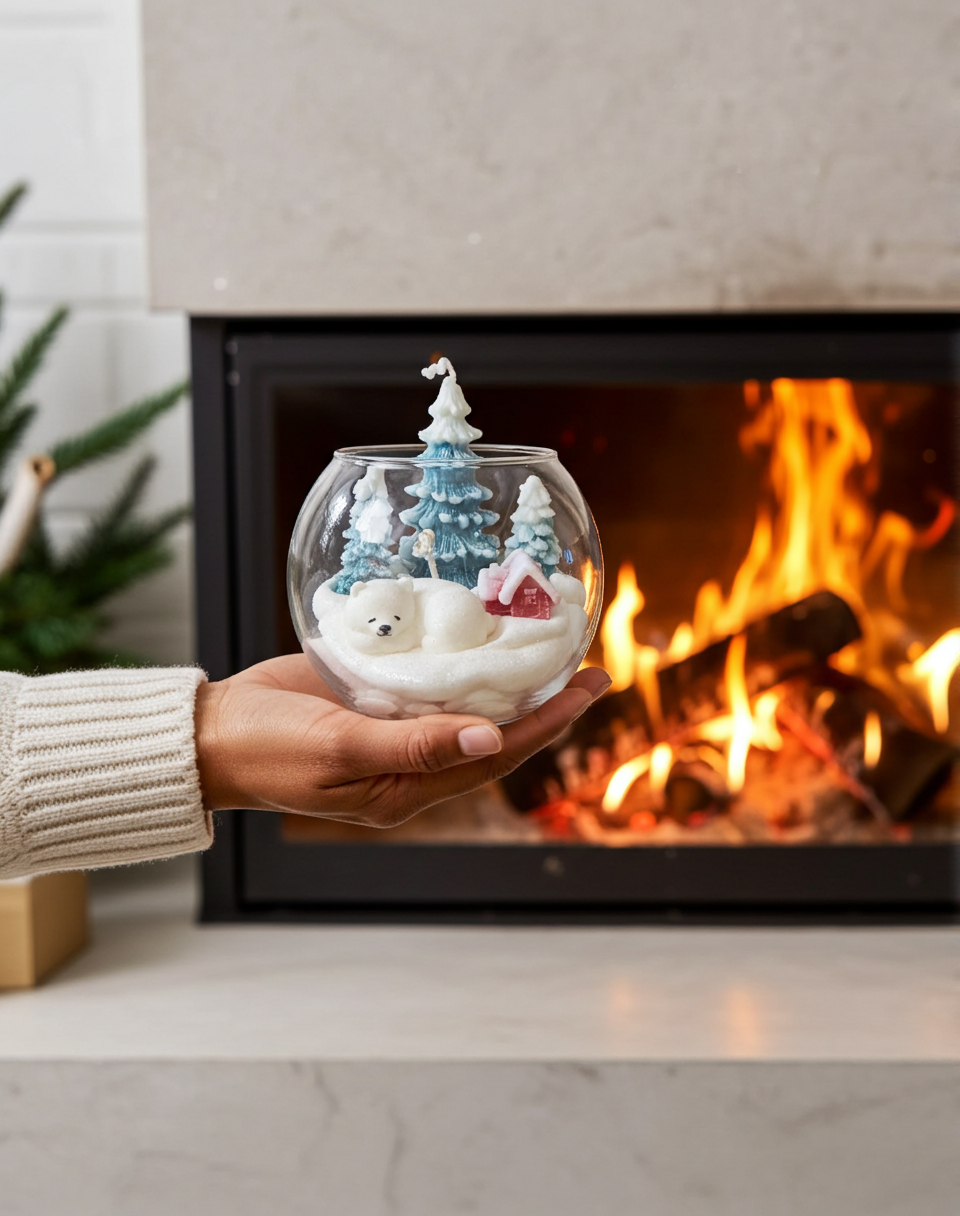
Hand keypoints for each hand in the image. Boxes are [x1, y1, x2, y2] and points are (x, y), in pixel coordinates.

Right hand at [194, 654, 609, 826]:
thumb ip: (412, 746)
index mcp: (407, 788)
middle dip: (544, 704)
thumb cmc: (266, 751)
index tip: (586, 691)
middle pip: (493, 732)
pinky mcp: (373, 697)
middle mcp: (410, 761)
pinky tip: (481, 635)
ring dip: (508, 680)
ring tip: (549, 649)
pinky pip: (428, 681)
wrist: (211, 732)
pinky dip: (460, 662)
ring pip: (466, 706)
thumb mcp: (338, 750)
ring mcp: (393, 728)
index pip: (495, 756)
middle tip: (589, 667)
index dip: (546, 726)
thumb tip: (491, 735)